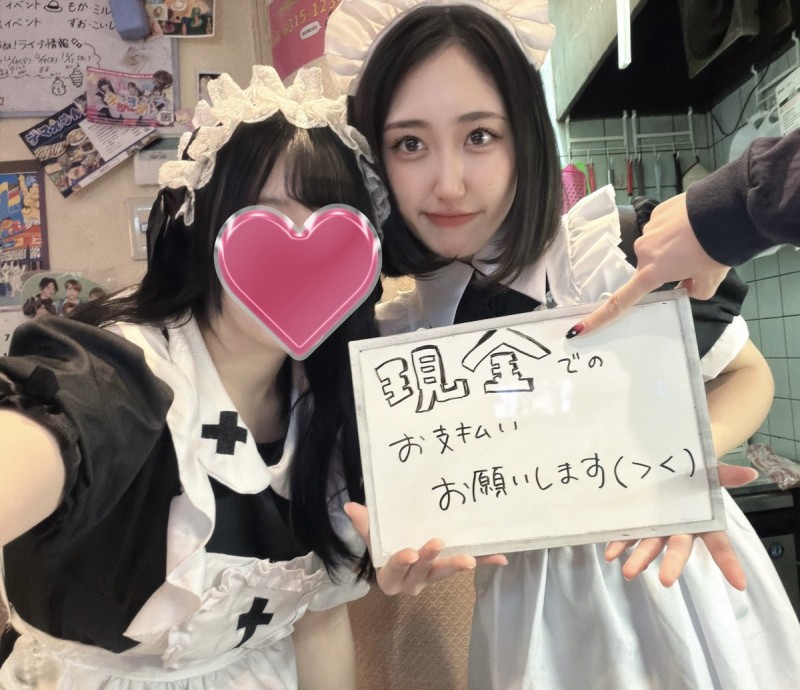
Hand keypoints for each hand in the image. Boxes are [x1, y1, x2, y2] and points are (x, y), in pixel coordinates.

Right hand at [345, 502, 506, 595]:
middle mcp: (412, 581)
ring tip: (471, 560)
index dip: (401, 563)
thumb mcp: (374, 538)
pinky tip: (501, 558)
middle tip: (438, 543)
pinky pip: (467, 566)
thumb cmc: (386, 546)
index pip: (393, 571)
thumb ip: (365, 525)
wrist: (402, 558)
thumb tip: (349, 506)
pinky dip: (484, 561)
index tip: (408, 552)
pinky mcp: (449, 570)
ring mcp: (433, 577)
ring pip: (444, 573)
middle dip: (430, 559)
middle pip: (421, 572)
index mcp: (391, 575)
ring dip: (457, 565)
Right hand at [566, 194, 730, 337]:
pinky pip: (664, 225)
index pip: (621, 301)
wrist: (728, 210)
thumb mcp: (711, 281)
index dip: (599, 318)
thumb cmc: (717, 251)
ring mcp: (649, 229)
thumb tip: (687, 284)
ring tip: (699, 239)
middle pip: (650, 267)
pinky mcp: (658, 212)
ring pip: (659, 245)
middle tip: (696, 262)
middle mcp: (644, 252)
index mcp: (652, 273)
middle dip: (668, 268)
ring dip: (673, 246)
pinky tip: (694, 224)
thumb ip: (695, 290)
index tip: (578, 328)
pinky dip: (677, 228)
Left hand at [603, 463, 756, 590]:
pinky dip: (619, 545)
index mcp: (702, 521)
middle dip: (672, 564)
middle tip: (666, 580)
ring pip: (649, 546)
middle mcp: (679, 529)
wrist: (666, 465)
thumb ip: (725, 474)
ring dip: (639, 559)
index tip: (739, 584)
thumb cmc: (692, 475)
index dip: (728, 562)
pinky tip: (610, 554)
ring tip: (628, 572)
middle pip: (678, 549)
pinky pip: (627, 537)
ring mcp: (657, 529)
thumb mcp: (709, 472)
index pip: (718, 544)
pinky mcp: (637, 525)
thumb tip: (750, 473)